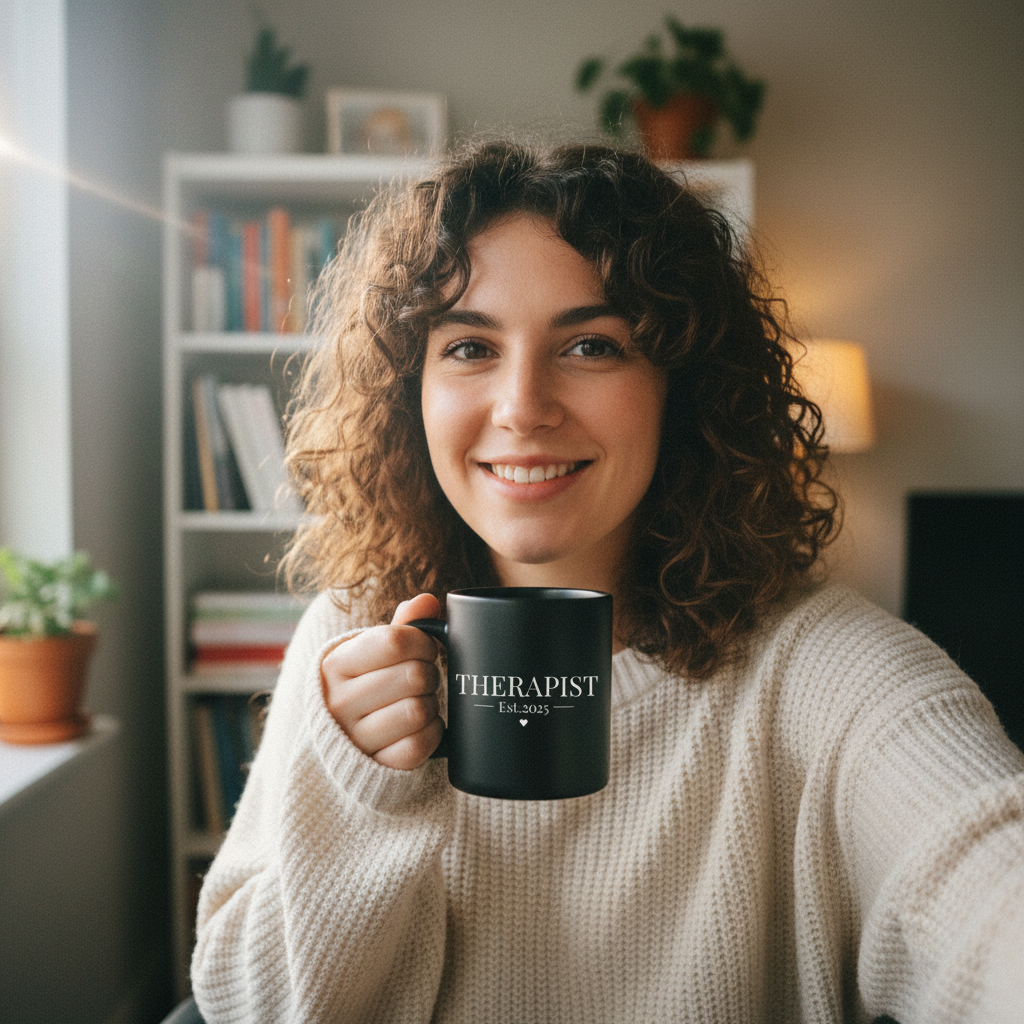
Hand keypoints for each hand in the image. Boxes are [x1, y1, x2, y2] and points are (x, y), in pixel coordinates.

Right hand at [320, 593, 444, 769]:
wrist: (343, 738)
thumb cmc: (366, 683)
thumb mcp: (372, 651)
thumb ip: (401, 625)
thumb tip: (427, 601)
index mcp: (335, 665)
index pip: (395, 641)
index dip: (423, 642)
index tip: (424, 648)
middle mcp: (338, 702)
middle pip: (414, 675)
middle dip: (430, 672)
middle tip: (423, 677)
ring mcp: (355, 738)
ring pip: (419, 710)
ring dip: (431, 704)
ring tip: (419, 700)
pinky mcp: (375, 765)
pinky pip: (419, 745)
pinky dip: (432, 733)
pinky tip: (421, 726)